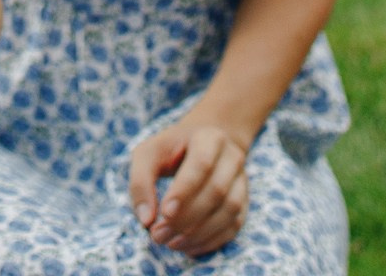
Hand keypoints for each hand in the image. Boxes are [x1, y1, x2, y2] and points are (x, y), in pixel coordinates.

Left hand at [128, 111, 250, 255]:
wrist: (203, 144)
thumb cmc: (170, 150)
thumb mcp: (148, 154)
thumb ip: (141, 182)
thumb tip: (146, 220)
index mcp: (209, 138)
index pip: (202, 164)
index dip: (185, 191)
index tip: (164, 213)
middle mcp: (232, 158)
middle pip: (217, 191)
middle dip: (187, 218)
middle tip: (158, 235)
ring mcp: (241, 181)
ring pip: (229, 211)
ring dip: (199, 233)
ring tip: (170, 243)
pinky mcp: (244, 202)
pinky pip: (233, 226)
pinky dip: (211, 241)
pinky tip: (187, 247)